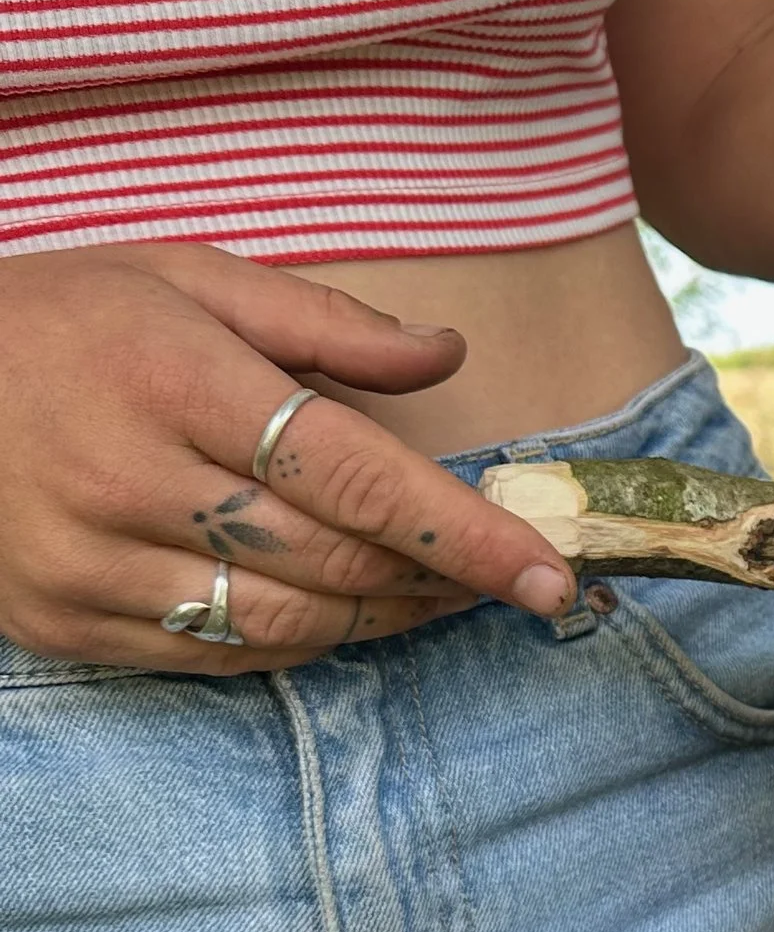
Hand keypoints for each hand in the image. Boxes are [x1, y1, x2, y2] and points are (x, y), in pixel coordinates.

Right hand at [0, 247, 579, 670]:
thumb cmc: (63, 317)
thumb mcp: (186, 275)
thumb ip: (325, 324)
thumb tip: (449, 354)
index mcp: (175, 378)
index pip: (357, 478)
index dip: (468, 535)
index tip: (552, 575)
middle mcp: (129, 478)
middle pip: (334, 562)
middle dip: (440, 580)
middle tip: (508, 577)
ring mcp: (87, 563)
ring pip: (282, 626)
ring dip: (380, 622)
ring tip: (435, 596)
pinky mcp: (61, 622)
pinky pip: (213, 656)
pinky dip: (294, 646)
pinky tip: (337, 615)